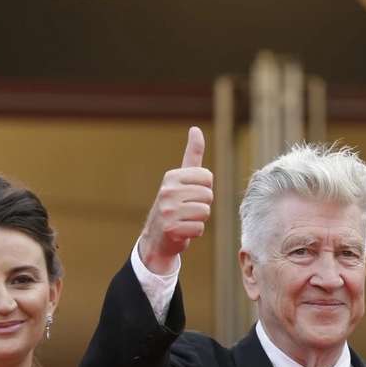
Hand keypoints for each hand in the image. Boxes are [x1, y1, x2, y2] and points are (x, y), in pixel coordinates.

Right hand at [139, 126, 212, 273]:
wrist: (157, 237)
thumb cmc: (175, 205)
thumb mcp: (181, 179)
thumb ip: (192, 155)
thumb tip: (196, 128)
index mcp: (171, 176)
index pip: (208, 178)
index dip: (204, 189)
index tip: (191, 194)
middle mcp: (167, 191)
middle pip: (208, 195)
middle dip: (202, 205)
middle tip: (187, 210)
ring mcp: (168, 210)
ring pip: (205, 212)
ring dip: (199, 219)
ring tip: (185, 219)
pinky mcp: (171, 229)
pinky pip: (199, 228)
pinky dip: (194, 232)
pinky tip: (182, 230)